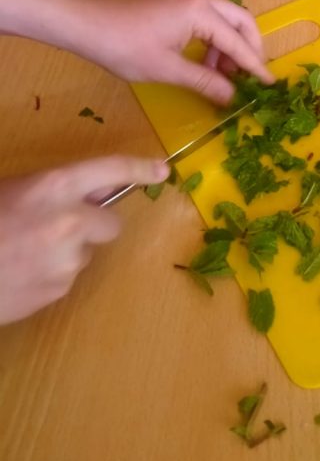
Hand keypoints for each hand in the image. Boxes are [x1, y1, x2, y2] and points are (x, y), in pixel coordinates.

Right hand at [0, 156, 167, 323]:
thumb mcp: (16, 190)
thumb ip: (56, 191)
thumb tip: (93, 193)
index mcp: (55, 186)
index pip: (111, 170)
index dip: (139, 169)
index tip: (161, 172)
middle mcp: (69, 221)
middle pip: (110, 224)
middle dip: (91, 226)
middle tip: (56, 228)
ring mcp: (66, 260)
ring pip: (84, 254)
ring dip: (65, 253)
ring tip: (22, 253)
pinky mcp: (57, 292)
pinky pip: (65, 279)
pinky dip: (48, 277)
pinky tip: (17, 273)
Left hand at [72, 0, 274, 104]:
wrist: (86, 25)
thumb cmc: (124, 47)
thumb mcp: (167, 69)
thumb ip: (205, 81)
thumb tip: (232, 97)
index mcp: (200, 12)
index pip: (238, 41)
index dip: (255, 65)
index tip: (269, 84)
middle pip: (241, 20)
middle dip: (250, 48)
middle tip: (251, 76)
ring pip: (225, 19)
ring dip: (230, 46)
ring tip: (224, 76)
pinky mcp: (177, 2)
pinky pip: (208, 19)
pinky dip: (214, 40)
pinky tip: (206, 63)